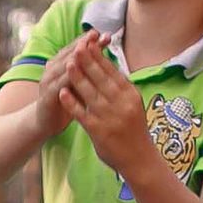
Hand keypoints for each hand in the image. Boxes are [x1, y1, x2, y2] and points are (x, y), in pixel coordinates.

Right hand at [33, 31, 96, 137]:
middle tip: (97, 35)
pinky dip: (66, 78)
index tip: (106, 35)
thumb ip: (90, 71)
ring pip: (62, 65)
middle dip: (84, 43)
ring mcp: (48, 80)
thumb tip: (108, 57)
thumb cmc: (68, 102)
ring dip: (74, 56)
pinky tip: (75, 72)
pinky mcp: (46, 94)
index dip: (91, 41)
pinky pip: (57, 84)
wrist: (46, 122)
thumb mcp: (81, 84)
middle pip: (70, 53)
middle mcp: (53, 68)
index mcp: (62, 64)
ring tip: (86, 47)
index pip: (77, 48)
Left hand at [52, 34, 152, 175]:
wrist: (139, 159)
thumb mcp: (133, 104)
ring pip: (90, 92)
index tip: (88, 43)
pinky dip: (71, 102)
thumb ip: (121, 88)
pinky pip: (82, 113)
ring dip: (77, 77)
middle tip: (76, 46)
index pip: (111, 70)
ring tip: (67, 64)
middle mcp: (121, 103)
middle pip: (100, 78)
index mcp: (130, 94)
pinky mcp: (98, 131)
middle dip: (86, 60)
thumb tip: (107, 66)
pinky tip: (63, 93)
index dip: (98, 56)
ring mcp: (109, 117)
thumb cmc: (134, 130)